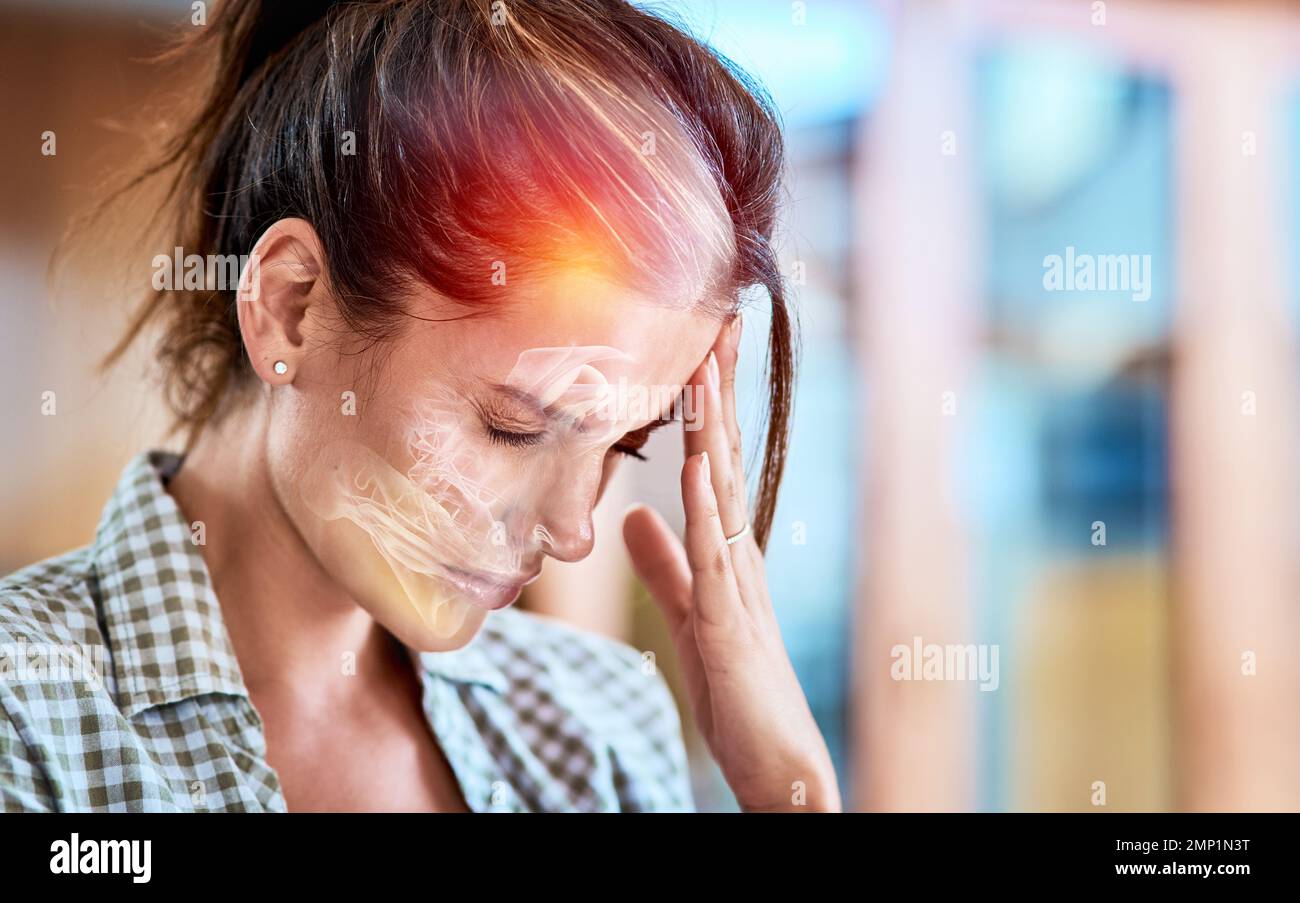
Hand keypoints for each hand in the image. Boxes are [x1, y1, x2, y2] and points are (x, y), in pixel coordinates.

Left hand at [622, 315, 840, 811]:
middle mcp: (739, 551)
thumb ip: (665, 564)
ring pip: (722, 489)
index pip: (713, 460)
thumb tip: (634, 516)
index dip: (705, 405)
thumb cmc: (740, 690)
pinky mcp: (731, 620)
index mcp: (727, 546)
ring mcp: (740, 581)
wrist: (778, 760)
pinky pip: (716, 552)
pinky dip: (705, 504)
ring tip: (704, 368)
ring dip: (712, 428)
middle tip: (718, 321)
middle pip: (725, 456)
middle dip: (718, 391)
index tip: (700, 346)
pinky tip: (696, 463)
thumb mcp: (691, 614)